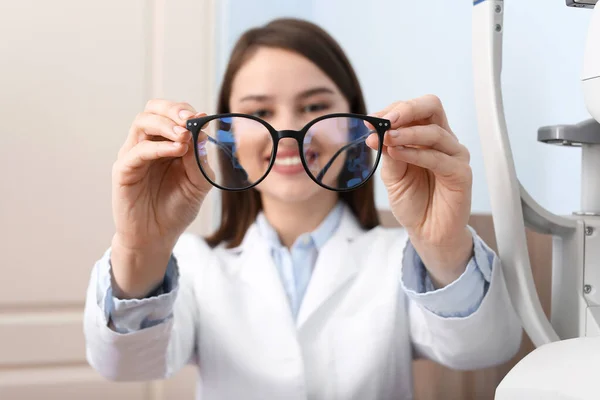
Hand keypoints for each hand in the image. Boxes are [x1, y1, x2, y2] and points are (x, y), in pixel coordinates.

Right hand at [110, 99, 212, 297]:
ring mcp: (134, 155)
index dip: (186, 111)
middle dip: (172, 109)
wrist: (157, 237)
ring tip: (185, 135)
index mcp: (166, 143)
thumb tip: (202, 131)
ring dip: (166, 125)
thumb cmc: (176, 209)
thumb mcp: (198, 183)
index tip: (203, 117)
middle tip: (190, 118)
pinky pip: (137, 151)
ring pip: (142, 123)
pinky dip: (158, 147)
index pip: (172, 114)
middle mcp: (148, 144)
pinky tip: (177, 150)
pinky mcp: (124, 170)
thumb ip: (200, 159)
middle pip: (153, 110)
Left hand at [367, 95, 472, 286]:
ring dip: (406, 133)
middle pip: (432, 107)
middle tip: (385, 119)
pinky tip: (396, 153)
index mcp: (426, 136)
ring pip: (434, 132)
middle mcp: (443, 141)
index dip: (393, 109)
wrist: (427, 232)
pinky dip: (416, 153)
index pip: (415, 109)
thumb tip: (374, 131)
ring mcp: (455, 155)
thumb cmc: (413, 202)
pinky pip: (438, 158)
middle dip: (406, 109)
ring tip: (385, 138)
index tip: (370, 120)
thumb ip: (388, 152)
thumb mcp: (393, 175)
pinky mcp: (461, 174)